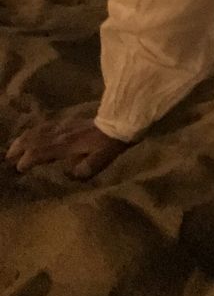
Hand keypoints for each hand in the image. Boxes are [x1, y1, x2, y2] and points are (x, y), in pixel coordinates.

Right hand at [4, 117, 130, 178]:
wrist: (120, 120)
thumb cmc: (110, 143)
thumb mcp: (101, 160)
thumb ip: (85, 169)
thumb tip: (69, 175)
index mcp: (66, 145)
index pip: (41, 151)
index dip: (29, 160)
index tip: (20, 169)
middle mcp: (61, 134)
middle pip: (35, 139)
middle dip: (20, 147)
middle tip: (8, 157)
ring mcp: (65, 125)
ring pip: (39, 130)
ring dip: (24, 138)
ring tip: (14, 147)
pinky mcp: (69, 121)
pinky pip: (46, 125)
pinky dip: (35, 130)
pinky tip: (32, 133)